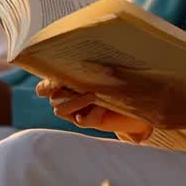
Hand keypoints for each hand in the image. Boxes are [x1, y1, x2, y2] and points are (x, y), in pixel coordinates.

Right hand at [35, 79, 151, 137]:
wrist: (140, 103)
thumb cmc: (120, 80)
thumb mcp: (107, 71)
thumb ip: (95, 68)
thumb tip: (90, 63)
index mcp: (69, 83)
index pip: (45, 86)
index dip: (44, 83)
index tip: (53, 77)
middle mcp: (70, 97)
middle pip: (52, 97)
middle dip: (59, 90)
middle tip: (75, 83)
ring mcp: (78, 111)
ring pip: (60, 110)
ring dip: (73, 101)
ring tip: (92, 94)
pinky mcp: (91, 122)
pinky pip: (81, 120)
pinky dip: (90, 113)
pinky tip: (102, 108)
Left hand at [58, 63, 185, 131]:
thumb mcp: (185, 64)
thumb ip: (160, 59)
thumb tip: (135, 48)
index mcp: (166, 88)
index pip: (133, 81)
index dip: (113, 75)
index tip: (98, 66)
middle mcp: (160, 105)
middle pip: (125, 95)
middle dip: (105, 84)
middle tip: (86, 73)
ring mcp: (160, 116)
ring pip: (127, 105)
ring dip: (110, 94)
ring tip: (91, 82)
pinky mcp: (161, 123)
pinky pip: (137, 112)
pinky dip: (123, 103)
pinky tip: (111, 95)